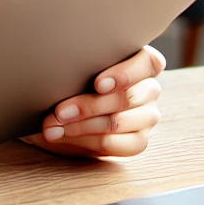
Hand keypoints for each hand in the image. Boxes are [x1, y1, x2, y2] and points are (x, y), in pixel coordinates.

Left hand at [23, 45, 165, 157]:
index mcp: (141, 61)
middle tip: (59, 111)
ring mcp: (147, 116)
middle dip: (88, 106)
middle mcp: (149, 88)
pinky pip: (114, 143)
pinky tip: (63, 135)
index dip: (125, 74)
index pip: (149, 62)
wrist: (65, 107)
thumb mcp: (76, 64)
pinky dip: (85, 140)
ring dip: (81, 125)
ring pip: (117, 122)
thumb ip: (77, 60)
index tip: (97, 84)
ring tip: (53, 125)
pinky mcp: (139, 140)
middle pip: (126, 98)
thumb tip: (54, 62)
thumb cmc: (73, 76)